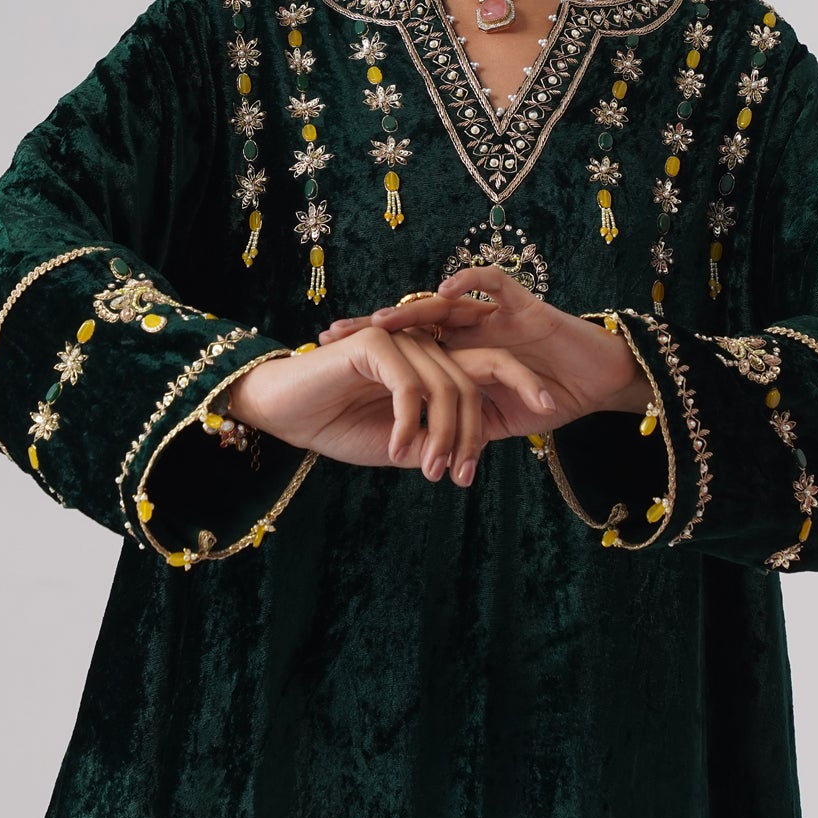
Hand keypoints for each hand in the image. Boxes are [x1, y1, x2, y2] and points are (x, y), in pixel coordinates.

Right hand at [222, 324, 558, 486]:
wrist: (284, 414)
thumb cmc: (337, 428)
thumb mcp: (400, 445)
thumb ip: (436, 442)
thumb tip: (468, 453)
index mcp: (433, 364)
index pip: (487, 376)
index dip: (517, 395)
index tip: (533, 433)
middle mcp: (423, 345)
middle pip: (476, 378)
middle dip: (477, 432)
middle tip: (464, 477)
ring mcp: (401, 340)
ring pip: (447, 388)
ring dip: (443, 437)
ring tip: (430, 473)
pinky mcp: (375, 344)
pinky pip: (410, 387)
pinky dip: (409, 424)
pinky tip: (399, 450)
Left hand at [314, 264, 651, 439]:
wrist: (601, 382)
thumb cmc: (554, 400)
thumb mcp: (498, 420)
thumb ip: (463, 426)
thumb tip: (424, 451)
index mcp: (461, 355)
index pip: (408, 350)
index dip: (371, 355)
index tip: (327, 362)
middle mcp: (471, 330)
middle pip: (413, 321)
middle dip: (372, 328)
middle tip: (331, 334)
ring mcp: (495, 315)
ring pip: (445, 303)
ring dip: (409, 310)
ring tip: (379, 320)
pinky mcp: (524, 305)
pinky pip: (494, 285)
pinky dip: (471, 284)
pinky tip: (446, 288)